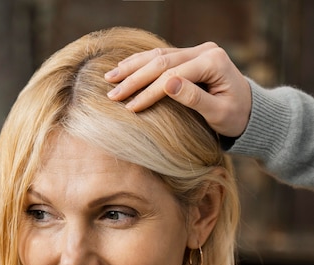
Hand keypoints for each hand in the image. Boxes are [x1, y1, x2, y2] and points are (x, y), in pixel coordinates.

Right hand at [105, 43, 250, 136]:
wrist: (251, 110)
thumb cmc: (236, 117)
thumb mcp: (218, 114)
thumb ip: (195, 99)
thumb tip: (167, 85)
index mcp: (213, 62)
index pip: (171, 75)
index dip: (148, 92)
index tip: (130, 108)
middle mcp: (205, 51)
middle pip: (161, 61)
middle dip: (134, 78)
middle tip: (112, 94)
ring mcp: (197, 51)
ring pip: (158, 55)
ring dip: (133, 67)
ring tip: (110, 78)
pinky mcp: (191, 56)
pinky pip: (162, 57)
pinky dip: (141, 64)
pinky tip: (124, 70)